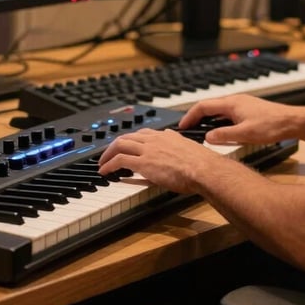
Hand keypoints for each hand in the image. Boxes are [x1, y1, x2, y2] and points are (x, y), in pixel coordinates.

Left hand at [97, 127, 218, 192]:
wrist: (202, 168)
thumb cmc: (200, 163)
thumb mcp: (188, 148)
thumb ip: (178, 144)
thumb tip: (175, 142)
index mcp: (166, 135)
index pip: (142, 133)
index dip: (131, 140)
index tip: (126, 145)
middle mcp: (155, 139)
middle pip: (127, 136)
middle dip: (114, 145)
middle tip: (108, 154)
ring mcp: (148, 150)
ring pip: (120, 145)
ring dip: (108, 154)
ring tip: (102, 163)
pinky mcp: (143, 163)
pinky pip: (120, 160)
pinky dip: (109, 165)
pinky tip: (105, 171)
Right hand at [177, 93, 298, 144]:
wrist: (292, 121)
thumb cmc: (271, 126)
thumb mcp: (245, 134)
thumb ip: (224, 135)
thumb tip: (207, 138)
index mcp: (231, 103)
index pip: (203, 106)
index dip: (190, 116)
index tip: (182, 126)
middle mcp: (235, 100)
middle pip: (209, 106)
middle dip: (196, 118)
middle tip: (187, 130)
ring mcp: (242, 104)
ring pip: (219, 110)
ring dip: (208, 120)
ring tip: (200, 132)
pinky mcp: (248, 109)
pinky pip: (227, 113)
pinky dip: (218, 120)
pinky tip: (220, 131)